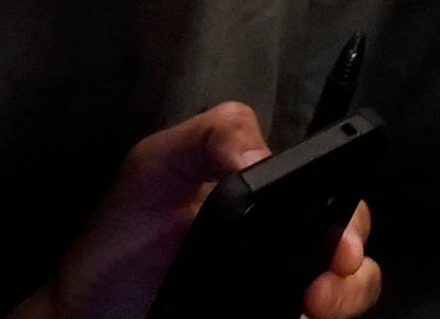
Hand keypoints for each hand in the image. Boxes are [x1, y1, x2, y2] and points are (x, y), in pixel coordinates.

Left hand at [10, 102, 379, 318]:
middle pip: (352, 256)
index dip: (352, 219)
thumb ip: (206, 137)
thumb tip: (262, 156)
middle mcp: (282, 251)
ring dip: (346, 300)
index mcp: (268, 203)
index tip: (341, 241)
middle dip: (355, 270)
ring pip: (342, 300)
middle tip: (325, 284)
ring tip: (313, 308)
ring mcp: (275, 298)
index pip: (336, 200)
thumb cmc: (117, 242)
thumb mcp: (153, 168)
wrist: (84, 317)